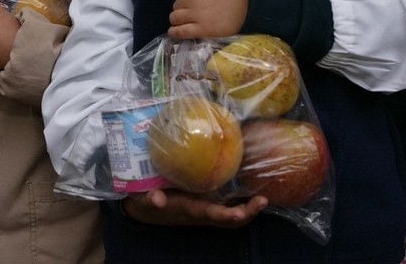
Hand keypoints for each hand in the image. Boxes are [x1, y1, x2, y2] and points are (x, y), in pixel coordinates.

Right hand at [122, 189, 267, 227]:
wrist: (144, 207)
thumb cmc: (145, 199)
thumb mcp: (142, 199)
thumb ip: (149, 199)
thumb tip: (157, 199)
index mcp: (187, 209)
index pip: (210, 214)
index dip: (227, 214)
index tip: (241, 212)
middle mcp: (199, 211)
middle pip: (228, 219)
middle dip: (246, 213)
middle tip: (262, 200)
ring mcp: (204, 208)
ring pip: (230, 215)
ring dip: (248, 209)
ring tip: (263, 198)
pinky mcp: (205, 201)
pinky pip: (226, 205)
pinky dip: (241, 201)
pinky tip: (252, 187)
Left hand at [168, 0, 247, 39]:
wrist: (251, 5)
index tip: (188, 0)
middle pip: (176, 5)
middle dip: (181, 9)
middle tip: (189, 12)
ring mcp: (195, 14)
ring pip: (175, 18)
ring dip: (177, 20)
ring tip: (182, 23)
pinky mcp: (201, 29)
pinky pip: (181, 31)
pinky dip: (174, 32)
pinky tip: (173, 32)